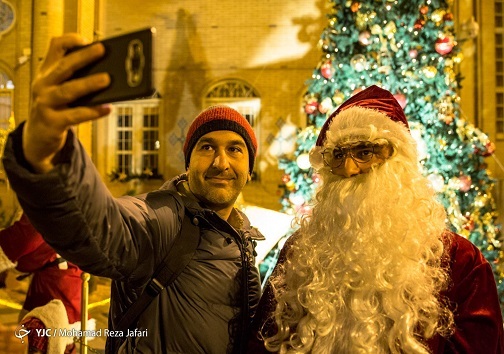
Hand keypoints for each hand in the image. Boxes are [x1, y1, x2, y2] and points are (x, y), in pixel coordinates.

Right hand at [23, 33, 111, 172]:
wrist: (38, 136)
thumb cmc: (57, 107)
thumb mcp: (59, 89)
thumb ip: (76, 79)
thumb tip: (109, 73)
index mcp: (47, 72)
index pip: (55, 48)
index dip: (70, 41)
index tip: (87, 39)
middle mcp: (43, 85)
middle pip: (64, 67)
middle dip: (83, 57)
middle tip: (102, 50)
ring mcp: (46, 103)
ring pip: (68, 91)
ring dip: (88, 84)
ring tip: (107, 79)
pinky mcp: (53, 122)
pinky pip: (76, 115)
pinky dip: (93, 112)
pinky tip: (107, 108)